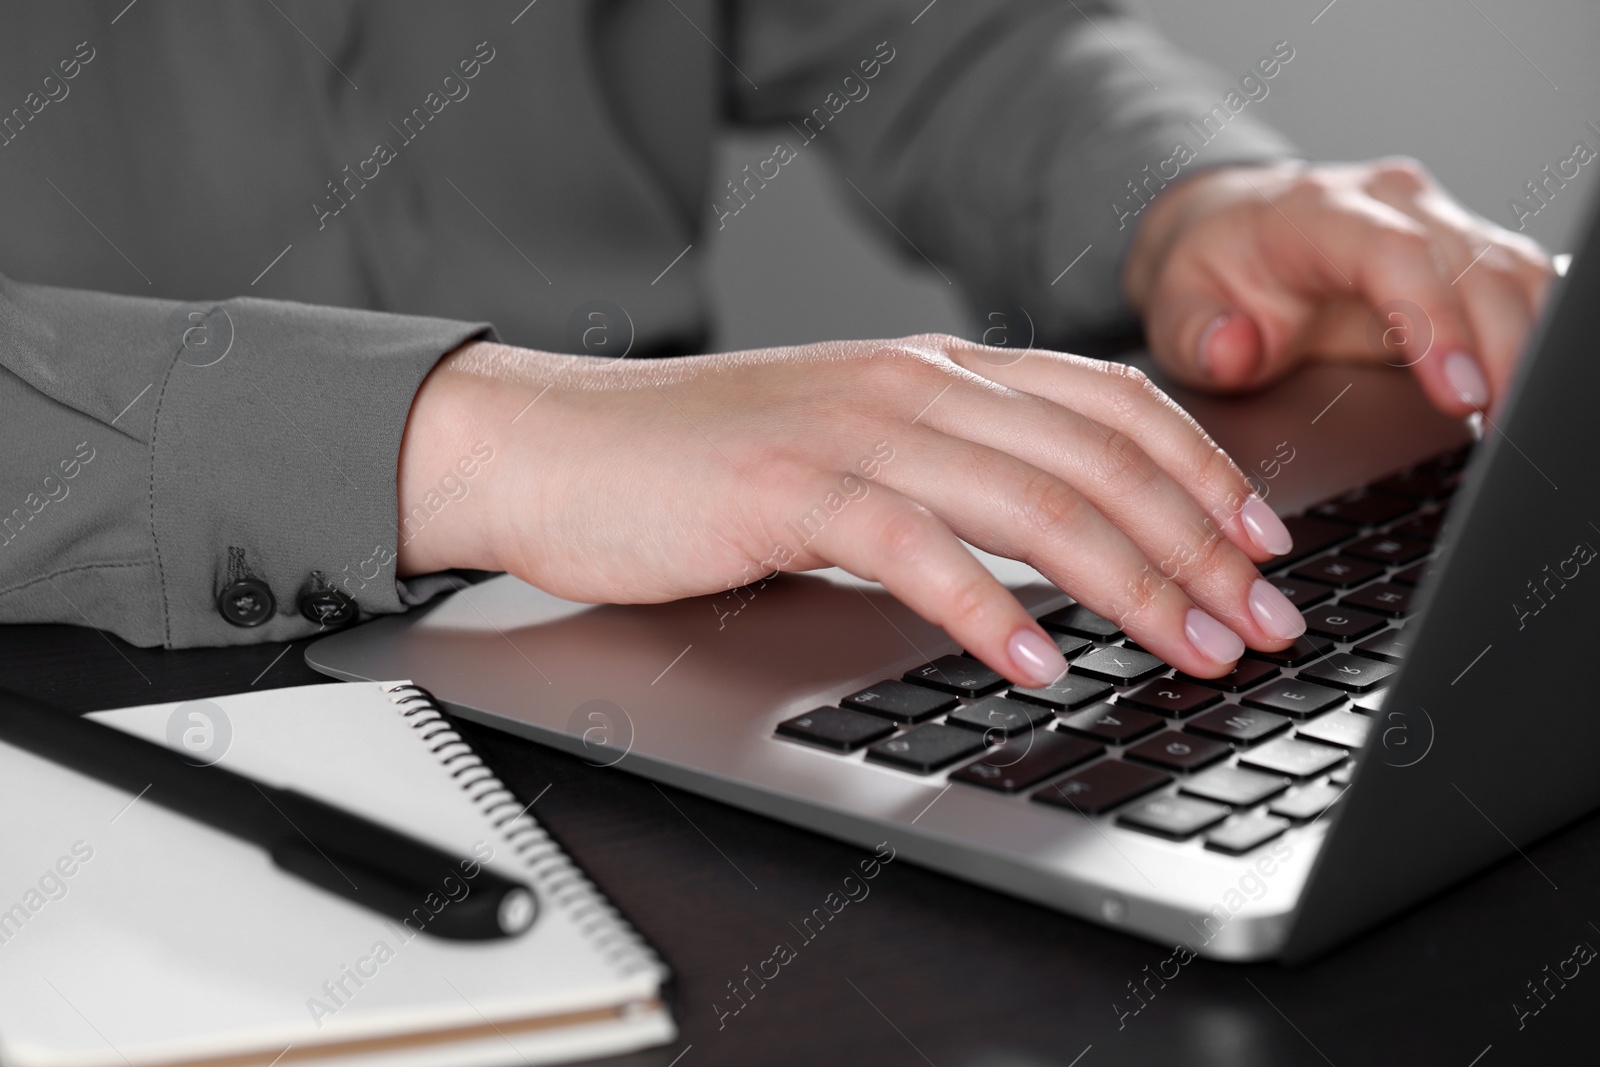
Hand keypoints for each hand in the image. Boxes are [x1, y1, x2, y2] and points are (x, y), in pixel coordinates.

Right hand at [396, 336, 1308, 687]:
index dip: (1203, 470)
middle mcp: (910, 384)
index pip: (1109, 403)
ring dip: (1129, 582)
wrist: (555, 443)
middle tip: (1262, 622)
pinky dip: (988, 608)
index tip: (1264, 543)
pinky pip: (914, 548)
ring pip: (1030, 500)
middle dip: (1198, 545)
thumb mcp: (850, 445)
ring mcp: (850, 430)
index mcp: (934, 370)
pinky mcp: (786, 491)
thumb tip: (1056, 537)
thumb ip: (949, 469)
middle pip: (1096, 458)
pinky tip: (1040, 663)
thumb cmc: (700, 462)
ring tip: (1192, 649)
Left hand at [1124, 158, 1553, 414]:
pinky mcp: (1465, 254)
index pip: (1397, 256)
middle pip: (1478, 267)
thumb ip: (1195, 336)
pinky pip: (1522, 289)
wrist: (1226, 231)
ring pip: (1517, 274)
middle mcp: (1392, 204)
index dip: (1437, 323)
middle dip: (1505, 354)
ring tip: (1518, 431)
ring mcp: (1438, 222)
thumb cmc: (1212, 274)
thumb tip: (1234, 350)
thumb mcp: (1175, 308)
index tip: (1459, 394)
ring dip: (1532, 350)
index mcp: (1319, 213)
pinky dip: (1536, 340)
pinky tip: (1527, 396)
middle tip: (1504, 435)